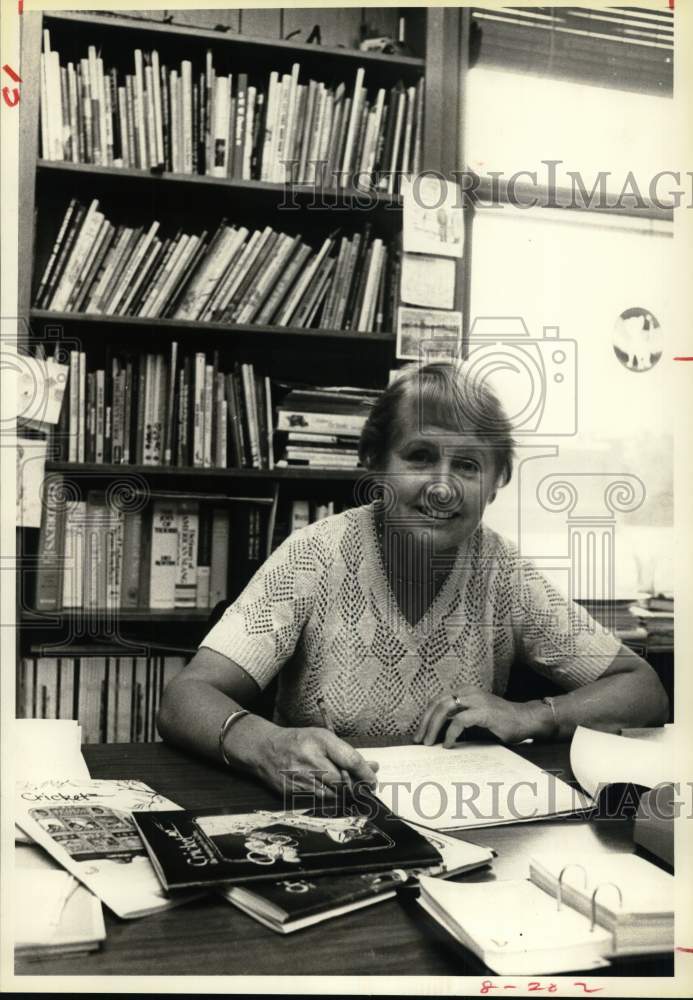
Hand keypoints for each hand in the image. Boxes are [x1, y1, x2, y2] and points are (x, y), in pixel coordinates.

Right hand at [256, 724, 378, 795]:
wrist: (265, 749)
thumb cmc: (298, 741)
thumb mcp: (323, 738)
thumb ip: (347, 753)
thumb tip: (373, 767)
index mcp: (321, 741)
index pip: (351, 760)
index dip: (366, 774)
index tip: (372, 781)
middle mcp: (311, 759)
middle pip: (343, 781)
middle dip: (356, 788)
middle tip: (363, 789)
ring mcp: (300, 777)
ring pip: (333, 794)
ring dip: (343, 794)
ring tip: (347, 790)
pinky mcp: (292, 792)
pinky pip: (318, 800)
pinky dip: (328, 798)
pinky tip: (329, 792)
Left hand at [414, 686, 540, 747]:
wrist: (525, 720)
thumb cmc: (500, 722)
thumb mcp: (474, 717)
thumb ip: (457, 720)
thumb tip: (436, 734)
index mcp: (464, 691)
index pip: (437, 701)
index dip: (426, 717)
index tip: (419, 733)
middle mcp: (468, 692)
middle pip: (437, 704)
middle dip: (425, 723)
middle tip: (419, 740)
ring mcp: (476, 700)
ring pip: (444, 709)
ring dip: (433, 727)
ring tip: (428, 743)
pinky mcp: (483, 711)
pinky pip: (460, 721)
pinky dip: (450, 733)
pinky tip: (448, 744)